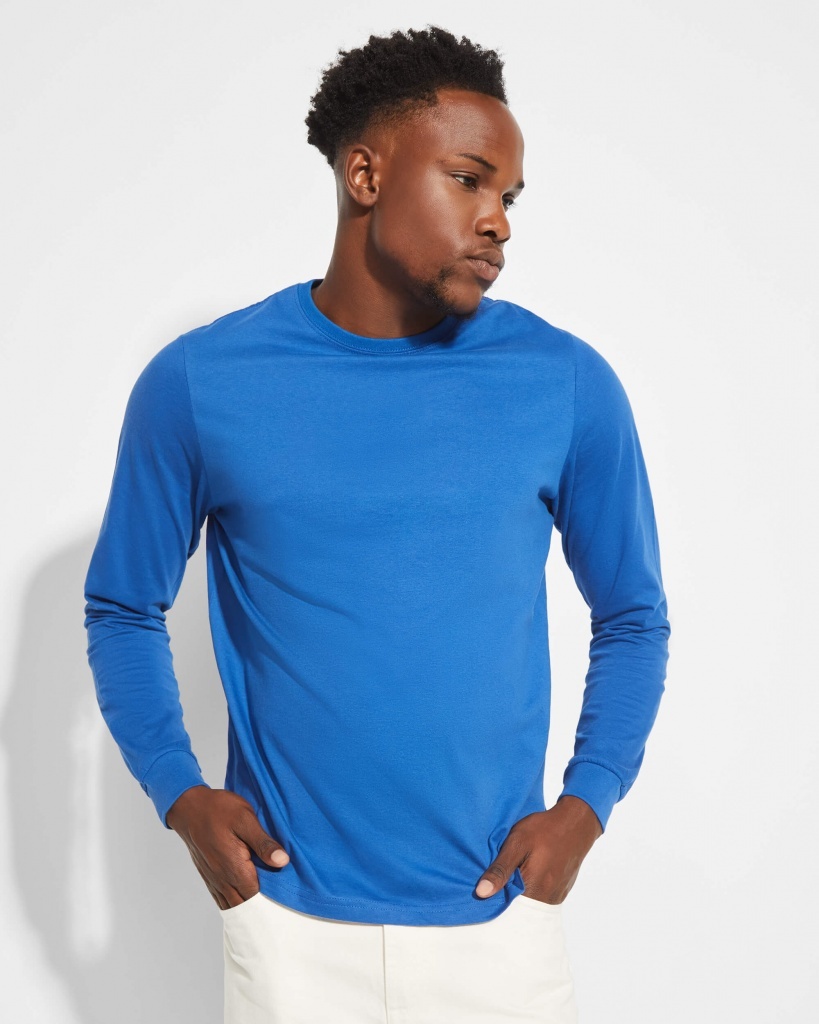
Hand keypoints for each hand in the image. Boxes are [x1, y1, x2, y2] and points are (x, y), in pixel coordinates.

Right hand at [166, 786, 289, 909]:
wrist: (189, 807)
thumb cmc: (219, 810)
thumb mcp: (245, 819)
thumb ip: (263, 843)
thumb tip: (283, 862)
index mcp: (235, 868)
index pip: (257, 898)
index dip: (272, 901)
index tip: (286, 897)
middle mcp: (223, 879)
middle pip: (245, 906)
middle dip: (261, 907)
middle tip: (278, 902)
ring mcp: (214, 879)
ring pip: (232, 904)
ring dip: (247, 906)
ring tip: (264, 904)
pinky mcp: (208, 875)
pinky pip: (221, 898)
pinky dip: (233, 902)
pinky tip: (243, 897)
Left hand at [475, 795, 602, 904]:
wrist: (575, 823)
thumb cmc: (544, 830)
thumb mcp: (517, 842)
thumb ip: (500, 869)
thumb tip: (481, 893)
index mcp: (534, 890)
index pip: (507, 910)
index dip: (494, 902)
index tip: (484, 892)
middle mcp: (547, 900)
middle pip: (519, 909)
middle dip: (506, 899)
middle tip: (496, 880)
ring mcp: (556, 897)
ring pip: (530, 904)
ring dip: (518, 894)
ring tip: (511, 876)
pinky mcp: (561, 891)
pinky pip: (541, 898)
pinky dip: (530, 890)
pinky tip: (526, 874)